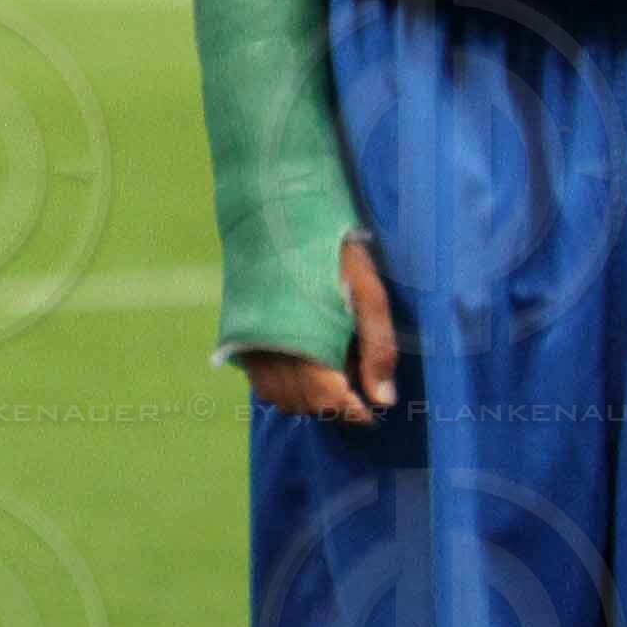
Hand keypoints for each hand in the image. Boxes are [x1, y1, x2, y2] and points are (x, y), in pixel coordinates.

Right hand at [243, 236, 399, 424]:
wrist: (279, 213)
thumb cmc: (332, 251)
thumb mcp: (368, 294)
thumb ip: (378, 348)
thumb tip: (383, 399)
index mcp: (306, 343)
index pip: (328, 400)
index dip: (353, 412)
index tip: (372, 413)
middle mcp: (273, 352)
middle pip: (304, 405)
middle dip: (334, 407)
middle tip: (357, 390)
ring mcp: (253, 345)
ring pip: (280, 399)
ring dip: (308, 401)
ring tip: (332, 379)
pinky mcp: (242, 336)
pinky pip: (261, 383)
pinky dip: (284, 389)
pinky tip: (304, 370)